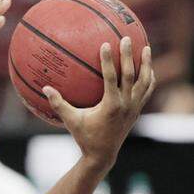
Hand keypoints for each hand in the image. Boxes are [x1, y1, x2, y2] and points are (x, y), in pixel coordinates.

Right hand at [44, 37, 155, 169]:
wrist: (103, 154)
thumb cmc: (84, 136)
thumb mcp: (70, 120)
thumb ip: (58, 104)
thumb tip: (44, 88)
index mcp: (111, 106)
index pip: (111, 79)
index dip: (109, 61)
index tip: (106, 45)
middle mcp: (126, 105)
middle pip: (131, 75)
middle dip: (129, 56)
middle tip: (126, 39)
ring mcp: (134, 107)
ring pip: (145, 81)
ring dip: (146, 64)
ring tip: (146, 47)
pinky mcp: (137, 110)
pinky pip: (147, 90)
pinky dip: (149, 77)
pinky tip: (148, 67)